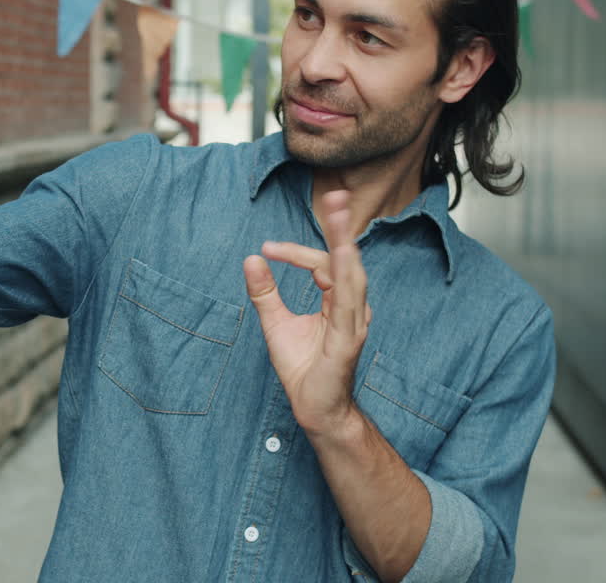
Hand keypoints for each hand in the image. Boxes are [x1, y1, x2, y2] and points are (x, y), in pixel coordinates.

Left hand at [243, 190, 371, 437]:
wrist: (313, 410)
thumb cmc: (302, 369)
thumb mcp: (275, 324)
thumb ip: (265, 292)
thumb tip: (252, 258)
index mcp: (337, 302)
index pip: (322, 264)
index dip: (296, 252)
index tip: (267, 249)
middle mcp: (351, 307)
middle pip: (346, 259)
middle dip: (341, 227)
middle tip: (335, 195)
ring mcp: (354, 321)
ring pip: (352, 274)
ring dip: (345, 243)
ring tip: (340, 215)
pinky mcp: (349, 338)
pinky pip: (350, 302)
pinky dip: (346, 277)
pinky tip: (342, 256)